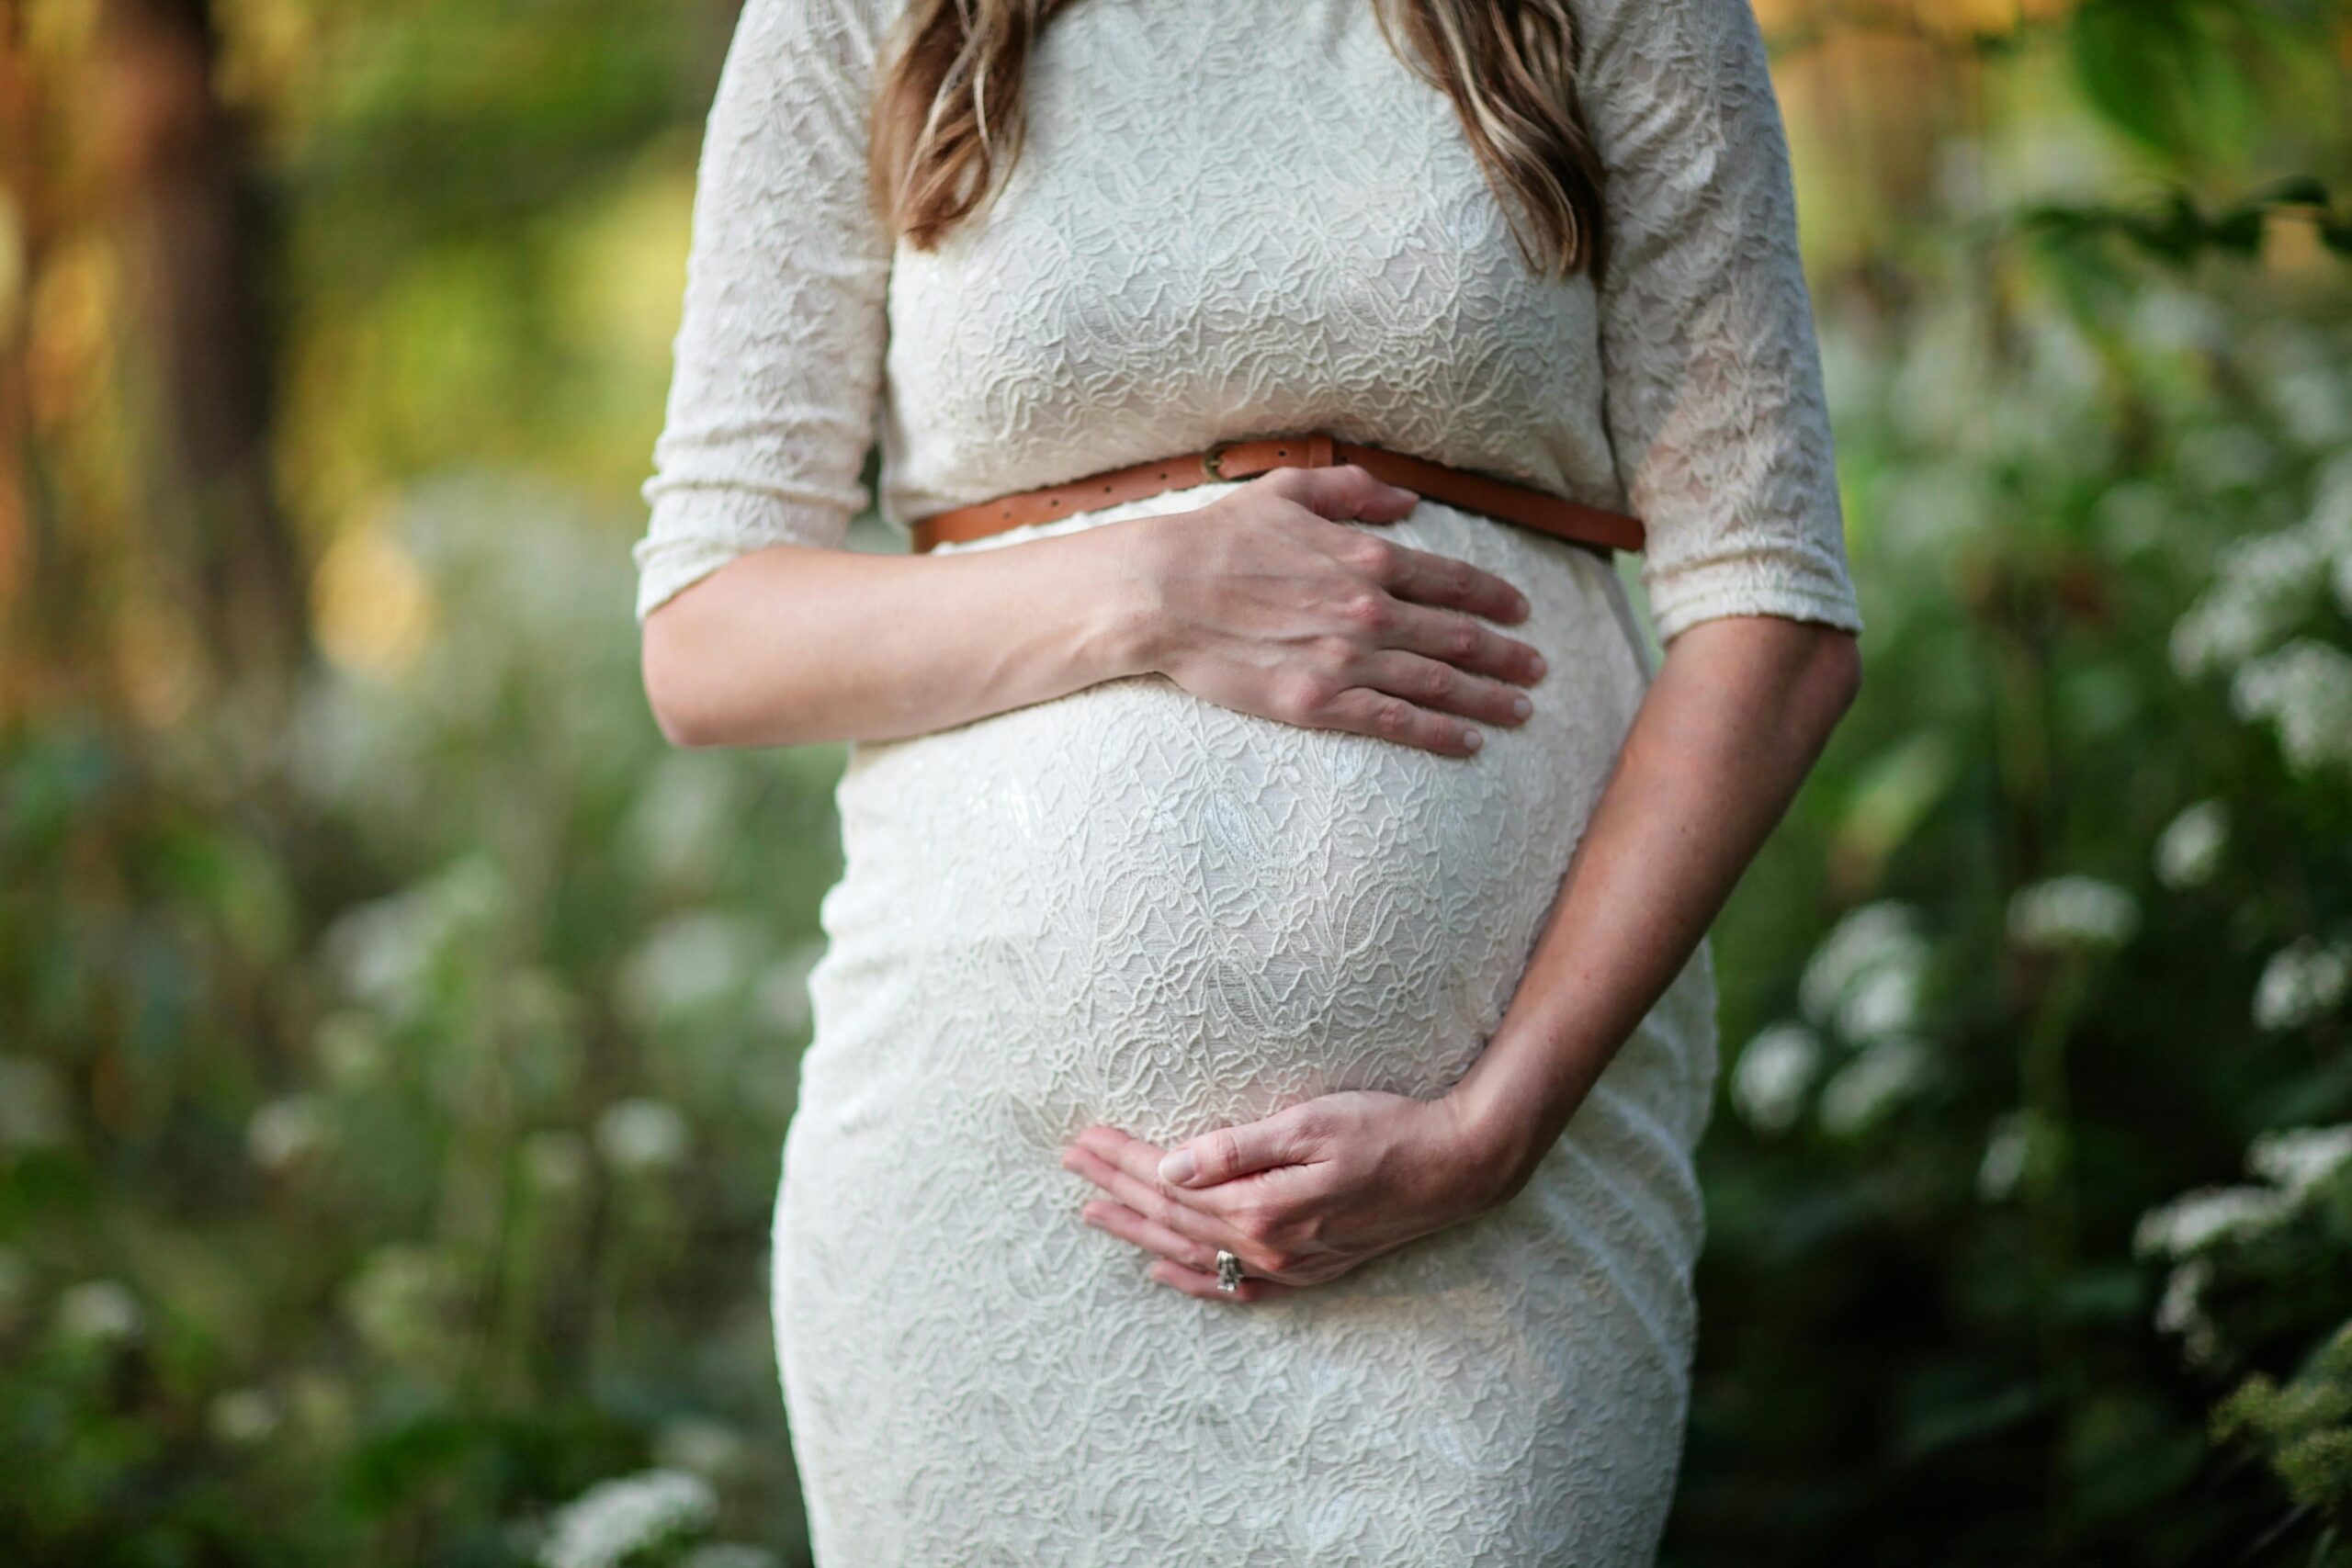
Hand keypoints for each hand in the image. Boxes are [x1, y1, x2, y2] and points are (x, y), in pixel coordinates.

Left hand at [1059, 1089, 1519, 1303]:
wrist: (1455, 1167)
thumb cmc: (1386, 1130)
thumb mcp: (1309, 1123)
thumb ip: (1236, 1149)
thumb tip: (1170, 1165)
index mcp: (1261, 1206)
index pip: (1170, 1180)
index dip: (1123, 1158)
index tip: (1083, 1137)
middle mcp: (1267, 1245)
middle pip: (1172, 1216)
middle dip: (1116, 1188)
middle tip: (1071, 1163)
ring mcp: (1288, 1264)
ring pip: (1192, 1249)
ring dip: (1139, 1229)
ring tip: (1094, 1212)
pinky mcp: (1308, 1269)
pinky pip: (1234, 1285)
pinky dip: (1192, 1278)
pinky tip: (1162, 1269)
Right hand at [1118, 465, 1549, 758]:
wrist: (1164, 593)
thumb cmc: (1218, 539)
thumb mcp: (1287, 491)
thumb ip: (1354, 490)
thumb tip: (1408, 501)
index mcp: (1366, 558)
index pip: (1451, 581)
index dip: (1494, 598)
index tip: (1522, 612)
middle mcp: (1370, 610)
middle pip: (1459, 637)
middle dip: (1507, 655)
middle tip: (1539, 669)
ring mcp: (1348, 661)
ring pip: (1438, 684)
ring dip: (1488, 698)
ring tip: (1522, 710)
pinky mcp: (1320, 703)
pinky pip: (1395, 722)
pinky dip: (1440, 732)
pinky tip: (1469, 742)